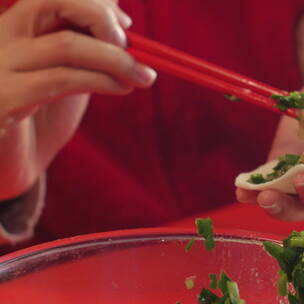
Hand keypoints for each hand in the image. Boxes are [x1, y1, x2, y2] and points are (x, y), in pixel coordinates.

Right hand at [0, 0, 155, 198]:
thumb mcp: (66, 72)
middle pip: (54, 0)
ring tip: (143, 76)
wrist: (10, 165)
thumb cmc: (42, 118)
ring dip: (116, 59)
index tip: (125, 24)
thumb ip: (85, 45)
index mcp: (15, 27)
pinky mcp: (3, 100)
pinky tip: (121, 88)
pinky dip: (101, 80)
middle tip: (129, 44)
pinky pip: (61, 80)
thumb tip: (121, 19)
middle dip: (101, 17)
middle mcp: (0, 38)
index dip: (95, 2)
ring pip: (66, 45)